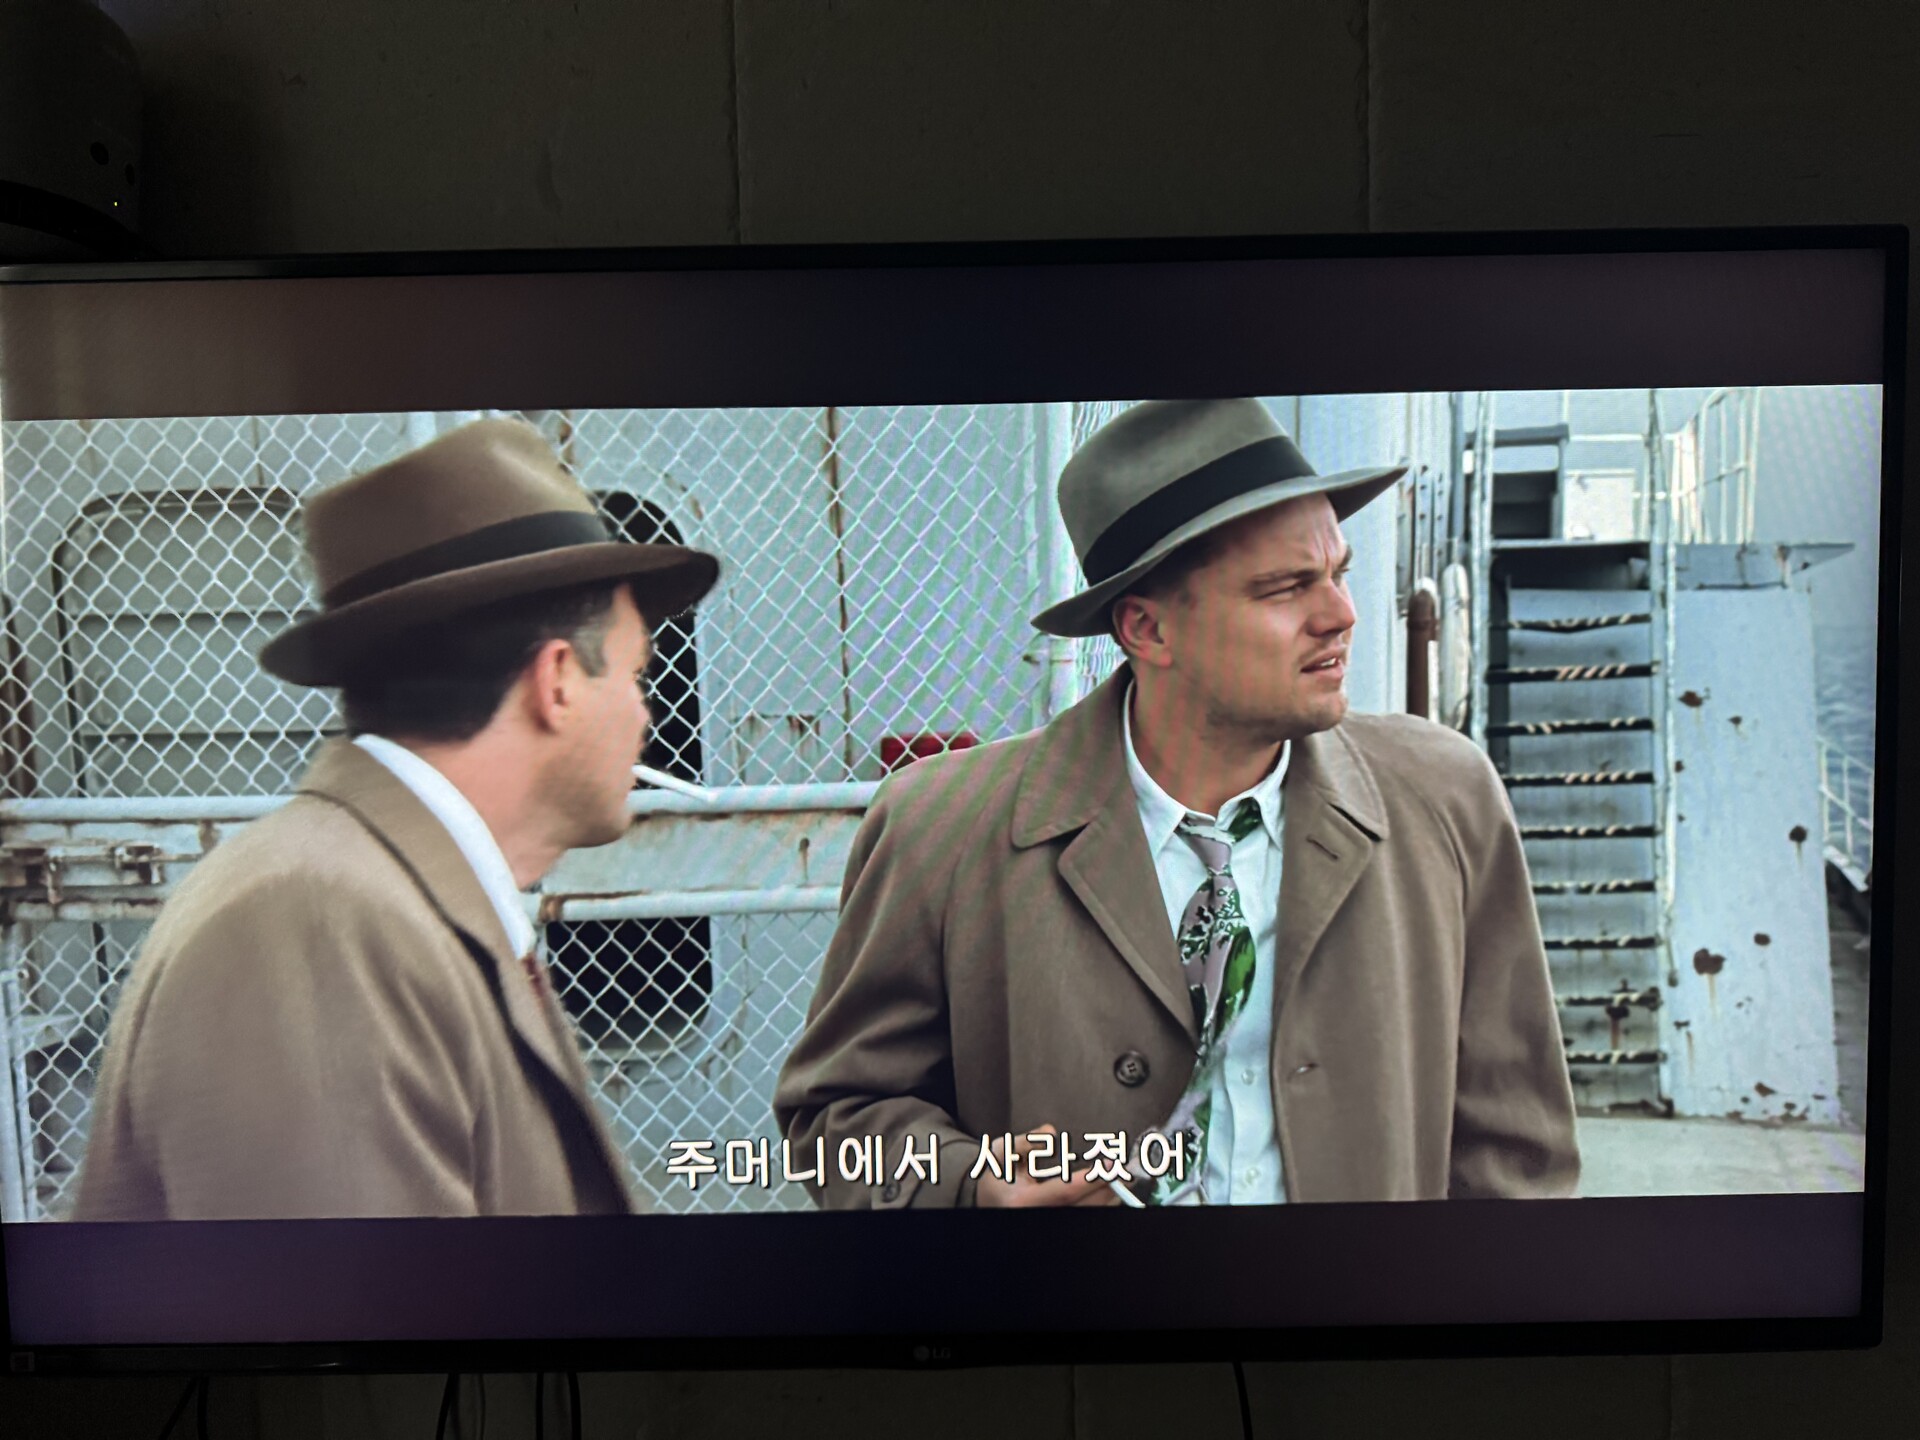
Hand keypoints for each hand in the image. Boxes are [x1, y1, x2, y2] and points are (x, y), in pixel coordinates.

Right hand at [975, 1124, 1122, 1207]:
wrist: (987, 1200)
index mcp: (1024, 1201)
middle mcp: (1039, 1216)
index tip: (1110, 1166)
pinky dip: (1101, 1202)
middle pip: (1084, 1206)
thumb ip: (1025, 1143)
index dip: (1091, 1179)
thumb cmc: (995, 1176)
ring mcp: (1050, 1221)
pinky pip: (1085, 1214)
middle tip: (1126, 1170)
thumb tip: (1050, 1135)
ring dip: (1109, 1196)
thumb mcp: (1001, 1154)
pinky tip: (1110, 1189)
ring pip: (1089, 1213)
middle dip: (1108, 1187)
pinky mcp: (1057, 1221)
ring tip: (1121, 1177)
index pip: (1066, 1191)